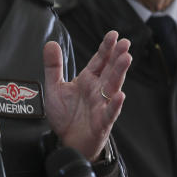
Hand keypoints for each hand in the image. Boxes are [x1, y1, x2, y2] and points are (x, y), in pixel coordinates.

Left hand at [43, 31, 130, 159]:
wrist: (67, 141)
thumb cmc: (65, 115)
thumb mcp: (54, 87)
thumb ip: (53, 66)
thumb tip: (51, 43)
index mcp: (87, 80)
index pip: (99, 60)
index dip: (106, 48)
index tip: (113, 35)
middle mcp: (97, 90)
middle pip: (110, 70)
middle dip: (117, 56)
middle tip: (124, 43)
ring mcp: (102, 105)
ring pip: (113, 87)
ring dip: (120, 73)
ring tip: (126, 59)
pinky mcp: (102, 122)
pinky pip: (110, 112)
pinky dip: (115, 105)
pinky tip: (120, 95)